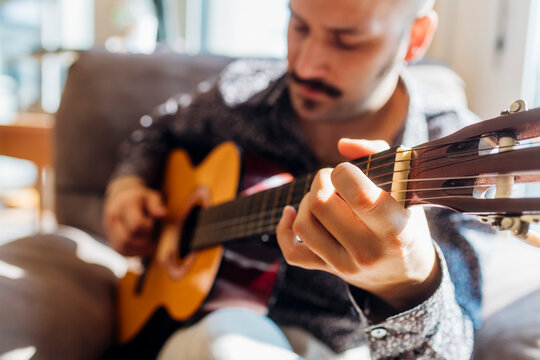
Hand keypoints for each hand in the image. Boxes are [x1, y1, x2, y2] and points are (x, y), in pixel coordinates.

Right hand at [103, 178, 166, 256]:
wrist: (122, 197)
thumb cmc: (141, 198)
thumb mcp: (151, 196)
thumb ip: (157, 205)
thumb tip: (163, 215)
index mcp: (125, 205)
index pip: (136, 225)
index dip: (148, 229)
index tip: (153, 225)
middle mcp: (113, 218)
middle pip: (127, 239)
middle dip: (144, 243)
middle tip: (154, 238)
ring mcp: (109, 230)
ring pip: (123, 248)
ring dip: (139, 250)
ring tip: (151, 244)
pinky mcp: (111, 239)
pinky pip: (121, 251)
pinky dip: (135, 252)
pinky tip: (144, 246)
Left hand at [276, 139, 439, 314]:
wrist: (405, 275)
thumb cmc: (405, 220)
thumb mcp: (405, 187)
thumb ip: (378, 154)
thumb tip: (342, 144)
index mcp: (394, 229)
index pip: (359, 196)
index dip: (344, 173)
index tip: (348, 170)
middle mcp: (368, 251)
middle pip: (321, 205)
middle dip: (321, 181)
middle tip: (334, 179)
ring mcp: (345, 265)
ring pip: (304, 225)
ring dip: (306, 201)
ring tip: (323, 196)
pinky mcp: (328, 270)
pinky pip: (292, 252)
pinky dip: (285, 229)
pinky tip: (292, 213)